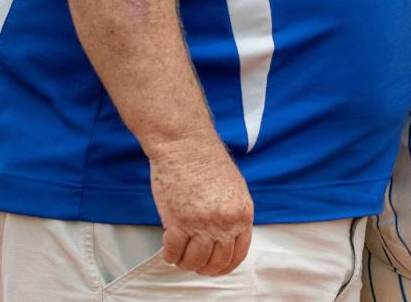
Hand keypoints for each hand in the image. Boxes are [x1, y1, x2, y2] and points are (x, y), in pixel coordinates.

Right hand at [149, 132, 253, 276]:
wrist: (185, 142)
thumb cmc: (205, 159)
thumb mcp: (233, 187)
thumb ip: (232, 213)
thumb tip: (226, 237)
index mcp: (242, 212)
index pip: (237, 254)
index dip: (224, 266)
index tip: (214, 267)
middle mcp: (225, 222)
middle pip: (216, 262)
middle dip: (203, 267)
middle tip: (194, 262)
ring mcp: (202, 223)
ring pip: (194, 262)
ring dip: (185, 262)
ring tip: (180, 253)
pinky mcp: (178, 222)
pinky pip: (173, 253)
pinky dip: (169, 255)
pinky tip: (168, 247)